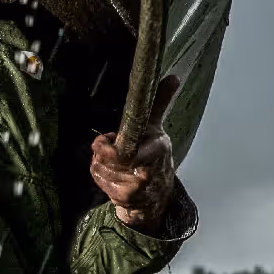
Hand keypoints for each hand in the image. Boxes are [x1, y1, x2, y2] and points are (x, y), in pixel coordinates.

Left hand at [90, 73, 180, 234]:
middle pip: (109, 155)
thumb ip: (159, 102)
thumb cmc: (153, 156)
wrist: (156, 195)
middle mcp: (150, 166)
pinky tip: (111, 176)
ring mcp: (137, 184)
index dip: (108, 146)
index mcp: (158, 145)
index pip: (127, 145)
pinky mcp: (125, 197)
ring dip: (100, 163)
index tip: (102, 142)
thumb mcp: (155, 128)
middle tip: (107, 148)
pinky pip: (99, 179)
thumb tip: (174, 76)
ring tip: (114, 163)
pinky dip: (100, 176)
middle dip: (103, 151)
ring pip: (101, 166)